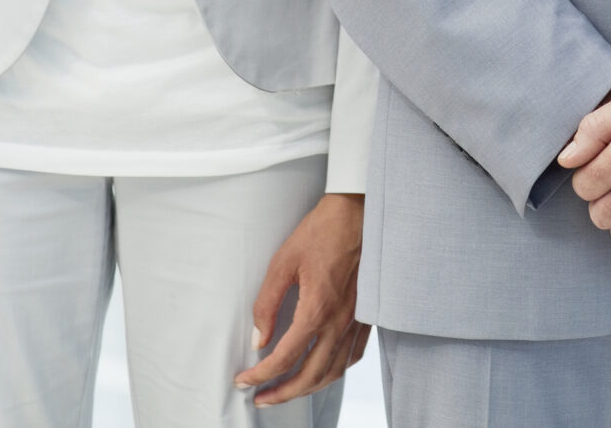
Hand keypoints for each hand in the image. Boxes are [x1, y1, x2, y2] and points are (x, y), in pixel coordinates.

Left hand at [236, 192, 368, 405]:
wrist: (357, 212)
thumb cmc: (321, 232)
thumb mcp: (283, 263)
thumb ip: (267, 304)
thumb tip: (258, 338)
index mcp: (317, 309)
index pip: (284, 357)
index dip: (260, 375)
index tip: (243, 381)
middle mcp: (340, 322)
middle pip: (310, 375)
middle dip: (282, 393)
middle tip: (260, 398)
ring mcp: (357, 321)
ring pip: (333, 371)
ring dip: (308, 387)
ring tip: (287, 390)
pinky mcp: (367, 315)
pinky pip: (351, 356)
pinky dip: (333, 371)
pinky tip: (321, 370)